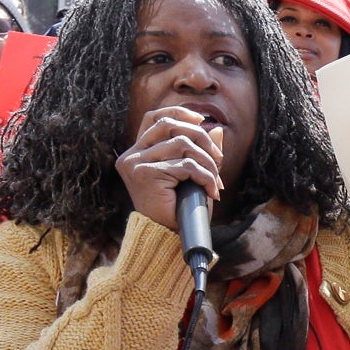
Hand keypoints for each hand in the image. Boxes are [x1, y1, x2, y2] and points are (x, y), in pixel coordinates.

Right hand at [115, 107, 225, 233]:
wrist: (166, 237)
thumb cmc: (178, 208)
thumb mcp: (192, 174)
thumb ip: (201, 151)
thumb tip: (217, 128)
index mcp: (137, 152)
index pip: (154, 118)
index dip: (178, 112)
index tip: (201, 119)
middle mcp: (131, 155)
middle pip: (170, 126)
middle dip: (201, 138)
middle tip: (218, 159)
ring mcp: (136, 163)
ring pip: (182, 144)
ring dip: (207, 162)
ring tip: (215, 181)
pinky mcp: (145, 174)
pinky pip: (186, 165)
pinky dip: (206, 177)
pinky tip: (211, 191)